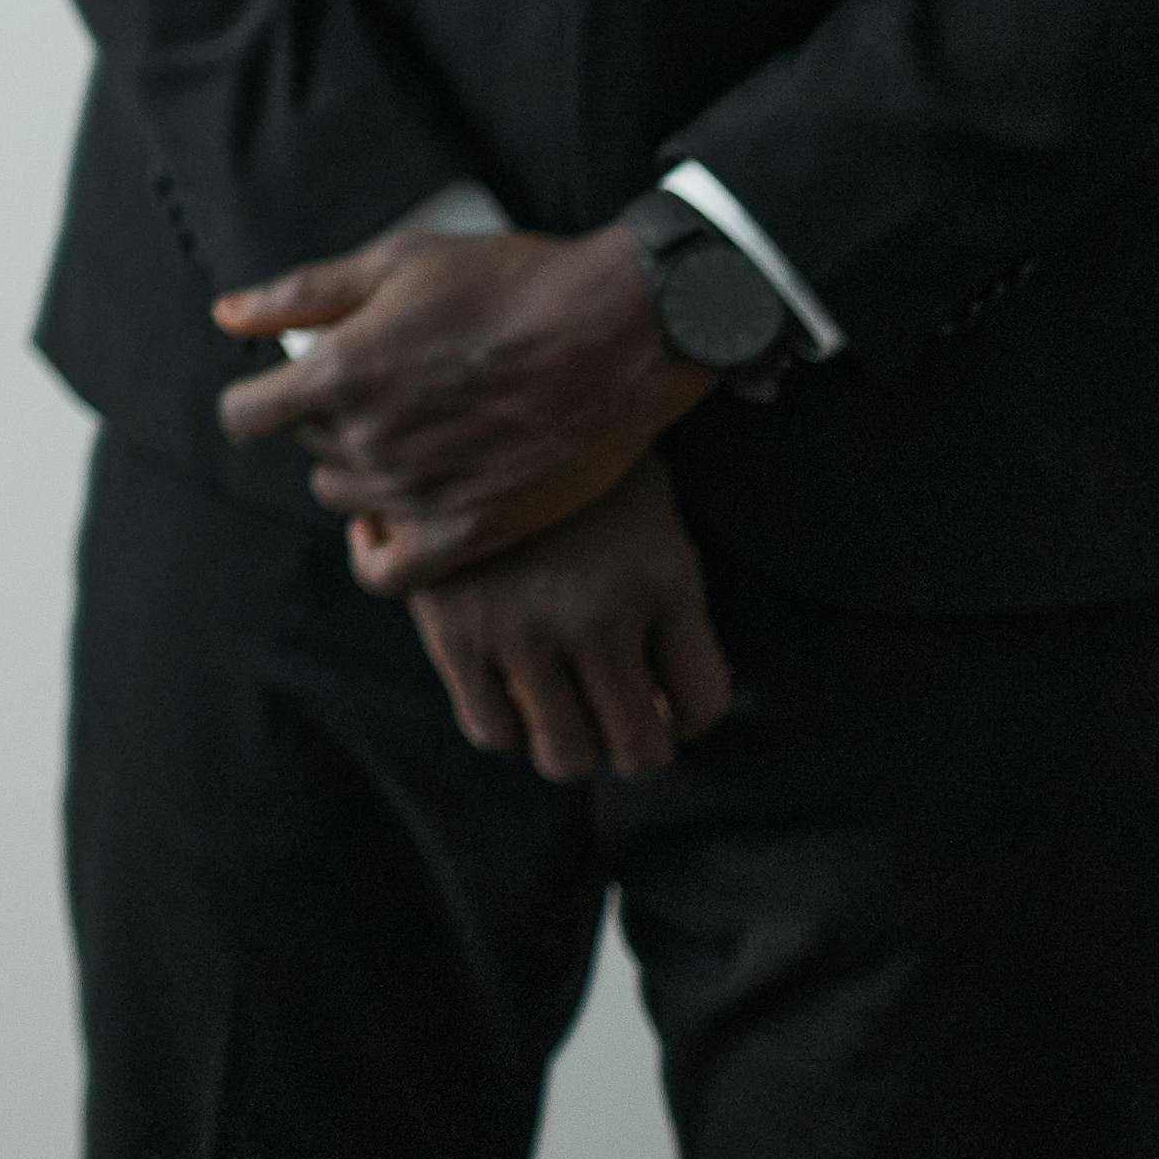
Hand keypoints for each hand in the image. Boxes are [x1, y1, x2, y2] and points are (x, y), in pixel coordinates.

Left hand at [209, 217, 707, 585]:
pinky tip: (396, 522)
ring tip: (419, 435)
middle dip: (332, 419)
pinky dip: (381, 551)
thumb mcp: (398, 263)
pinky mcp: (473, 531)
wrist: (622, 332)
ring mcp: (420, 491)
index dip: (261, 399)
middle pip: (308, 448)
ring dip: (365, 471)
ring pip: (346, 498)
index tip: (292, 387)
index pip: (245, 415)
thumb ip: (302, 295)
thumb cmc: (510, 282)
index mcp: (341, 371)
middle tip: (393, 389)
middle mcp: (371, 439)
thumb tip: (224, 317)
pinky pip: (389, 572)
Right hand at [402, 459, 737, 782]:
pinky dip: (508, 723)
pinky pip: (492, 730)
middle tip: (617, 720)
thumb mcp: (649, 509)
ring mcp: (524, 630)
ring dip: (572, 745)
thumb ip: (667, 596)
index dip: (689, 718)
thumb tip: (664, 696)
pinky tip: (509, 685)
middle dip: (635, 747)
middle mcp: (599, 617)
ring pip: (565, 756)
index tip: (667, 704)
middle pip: (639, 752)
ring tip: (564, 711)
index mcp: (662, 579)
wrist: (465, 401)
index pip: (704, 704)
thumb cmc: (571, 461)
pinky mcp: (454, 633)